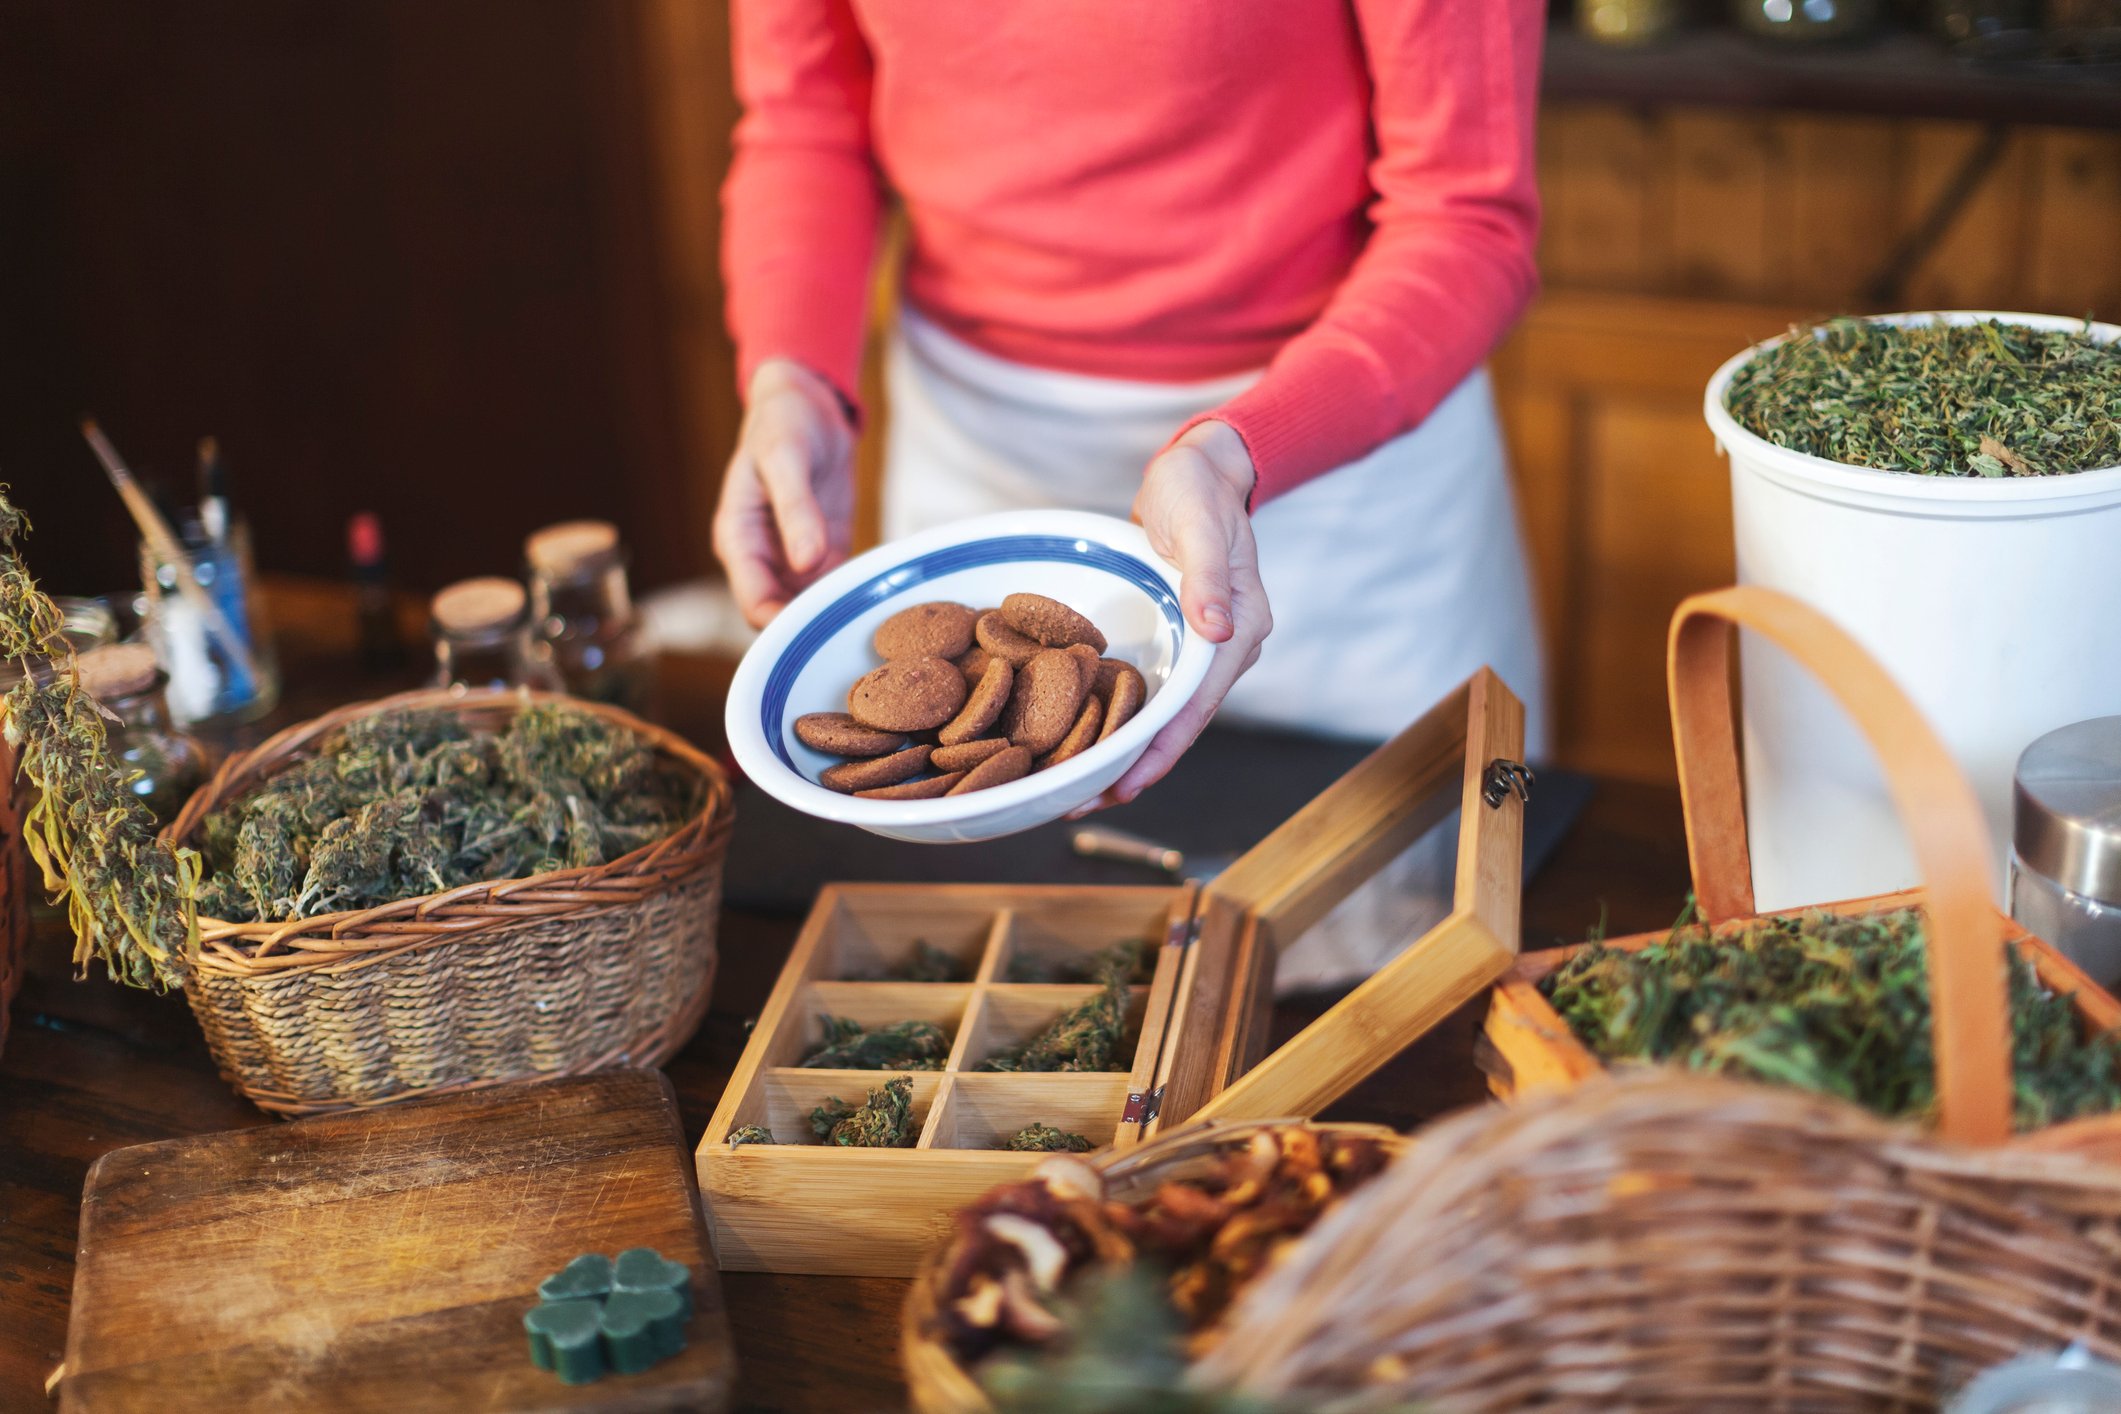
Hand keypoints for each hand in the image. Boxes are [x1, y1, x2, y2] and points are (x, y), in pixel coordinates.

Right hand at [712, 358, 856, 627]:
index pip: (753, 603)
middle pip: (780, 616)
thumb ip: (795, 510)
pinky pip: (835, 587)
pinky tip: (881, 599)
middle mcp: (761, 558)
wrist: (806, 404)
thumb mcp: (785, 457)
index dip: (783, 624)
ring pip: (809, 609)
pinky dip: (853, 595)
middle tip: (860, 630)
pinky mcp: (822, 553)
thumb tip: (806, 563)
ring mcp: (791, 559)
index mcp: (738, 540)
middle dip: (812, 628)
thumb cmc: (783, 424)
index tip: (824, 628)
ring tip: (877, 623)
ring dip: (836, 616)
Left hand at [1081, 419, 1268, 811]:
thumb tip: (1217, 632)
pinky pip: (1151, 690)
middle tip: (1079, 802)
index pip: (1196, 707)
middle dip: (1135, 767)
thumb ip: (1206, 578)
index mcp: (1240, 629)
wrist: (1203, 468)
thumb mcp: (1200, 525)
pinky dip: (1123, 716)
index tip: (1123, 787)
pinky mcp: (1178, 638)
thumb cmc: (1199, 490)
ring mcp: (1201, 647)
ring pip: (1164, 714)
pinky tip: (1088, 734)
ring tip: (1078, 785)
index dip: (1160, 752)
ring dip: (1126, 750)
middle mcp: (1224, 650)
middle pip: (1179, 724)